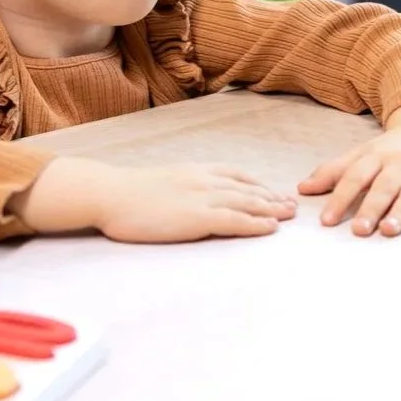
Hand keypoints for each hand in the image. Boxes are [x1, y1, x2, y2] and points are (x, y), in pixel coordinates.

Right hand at [14, 156, 295, 243]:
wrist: (108, 193)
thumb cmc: (127, 193)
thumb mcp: (162, 181)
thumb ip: (181, 187)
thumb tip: (187, 197)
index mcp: (195, 170)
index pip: (236, 174)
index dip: (257, 184)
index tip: (273, 191)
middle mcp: (204, 180)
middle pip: (248, 188)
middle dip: (271, 197)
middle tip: (291, 206)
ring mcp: (202, 198)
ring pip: (247, 202)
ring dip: (271, 209)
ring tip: (289, 216)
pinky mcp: (196, 217)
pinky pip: (234, 220)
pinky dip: (255, 224)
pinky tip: (270, 229)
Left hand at [298, 102, 400, 236]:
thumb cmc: (390, 150)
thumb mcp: (361, 155)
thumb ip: (333, 172)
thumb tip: (302, 189)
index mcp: (376, 156)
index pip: (355, 176)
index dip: (340, 197)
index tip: (327, 220)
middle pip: (384, 185)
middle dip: (372, 207)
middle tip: (359, 230)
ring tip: (388, 230)